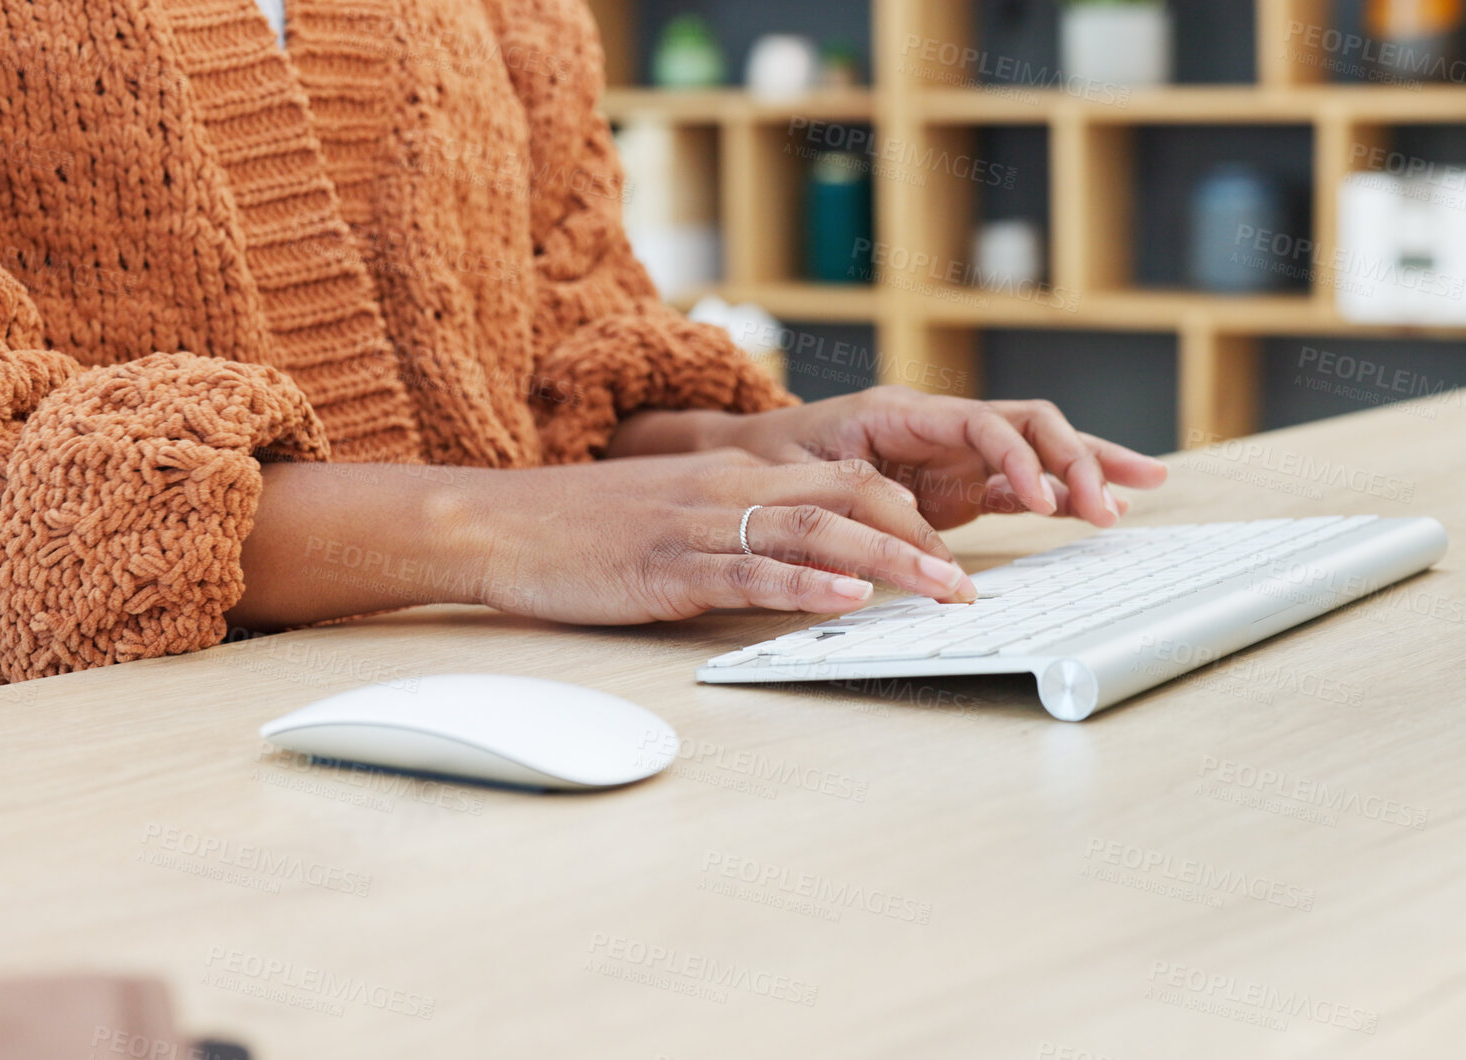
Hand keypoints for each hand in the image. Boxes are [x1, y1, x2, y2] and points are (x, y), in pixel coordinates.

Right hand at [471, 448, 977, 623]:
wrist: (496, 523)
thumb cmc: (582, 529)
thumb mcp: (677, 517)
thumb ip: (742, 535)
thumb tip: (813, 572)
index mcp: (736, 476)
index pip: (847, 480)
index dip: (910, 515)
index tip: (952, 554)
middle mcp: (728, 490)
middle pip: (851, 496)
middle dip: (921, 538)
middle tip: (968, 584)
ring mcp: (698, 527)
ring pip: (816, 530)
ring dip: (890, 562)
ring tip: (942, 591)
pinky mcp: (665, 568)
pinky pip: (748, 572)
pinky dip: (806, 585)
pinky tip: (849, 599)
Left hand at [711, 386, 1169, 530]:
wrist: (748, 462)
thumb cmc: (767, 462)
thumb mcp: (801, 480)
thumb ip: (858, 502)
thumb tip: (913, 541)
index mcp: (903, 413)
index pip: (985, 423)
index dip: (1021, 458)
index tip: (1043, 501)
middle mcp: (939, 426)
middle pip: (1029, 426)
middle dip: (1079, 458)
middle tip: (1114, 504)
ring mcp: (953, 457)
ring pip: (1038, 450)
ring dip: (1088, 469)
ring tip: (1140, 491)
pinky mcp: (957, 488)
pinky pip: (1021, 487)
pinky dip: (1061, 497)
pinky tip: (1098, 510)